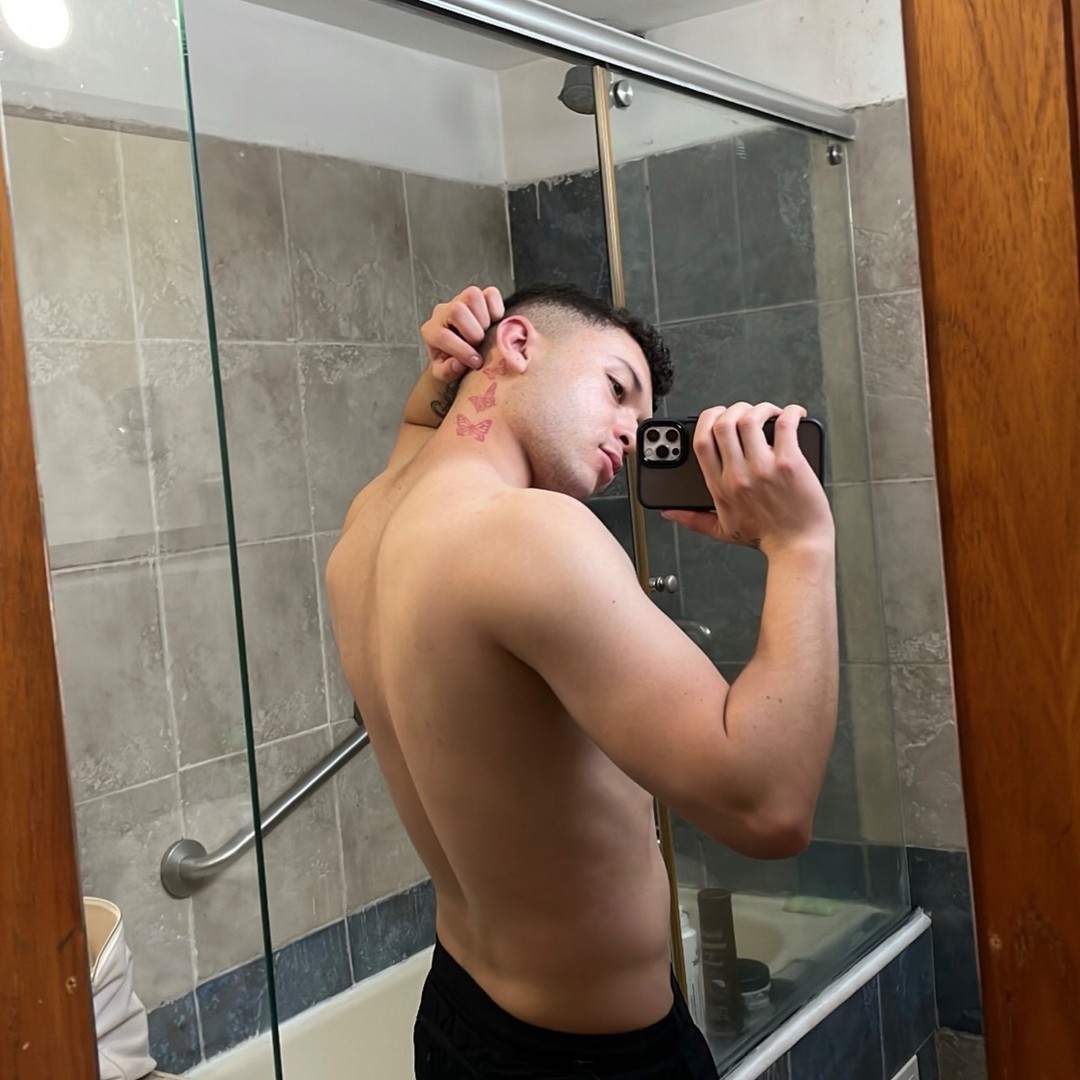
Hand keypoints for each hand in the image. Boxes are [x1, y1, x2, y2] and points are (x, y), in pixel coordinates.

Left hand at [421, 286, 504, 383]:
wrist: (457, 352)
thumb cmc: (451, 362)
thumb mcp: (445, 373)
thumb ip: (448, 371)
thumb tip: (459, 364)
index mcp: (431, 331)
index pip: (443, 335)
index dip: (462, 351)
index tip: (475, 362)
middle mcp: (444, 311)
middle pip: (457, 310)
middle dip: (473, 332)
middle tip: (479, 344)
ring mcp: (461, 300)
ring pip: (472, 295)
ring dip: (484, 317)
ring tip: (486, 332)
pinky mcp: (479, 297)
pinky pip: (490, 293)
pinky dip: (496, 308)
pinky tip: (494, 322)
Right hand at [662, 402, 832, 554]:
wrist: (798, 548)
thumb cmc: (767, 537)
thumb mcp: (722, 530)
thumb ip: (693, 520)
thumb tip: (670, 513)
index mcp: (720, 486)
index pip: (701, 442)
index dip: (707, 420)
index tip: (717, 415)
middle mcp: (738, 475)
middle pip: (723, 424)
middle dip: (733, 409)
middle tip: (746, 412)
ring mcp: (763, 468)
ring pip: (750, 419)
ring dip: (760, 408)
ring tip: (769, 412)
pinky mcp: (789, 463)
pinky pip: (785, 425)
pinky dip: (790, 413)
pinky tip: (794, 414)